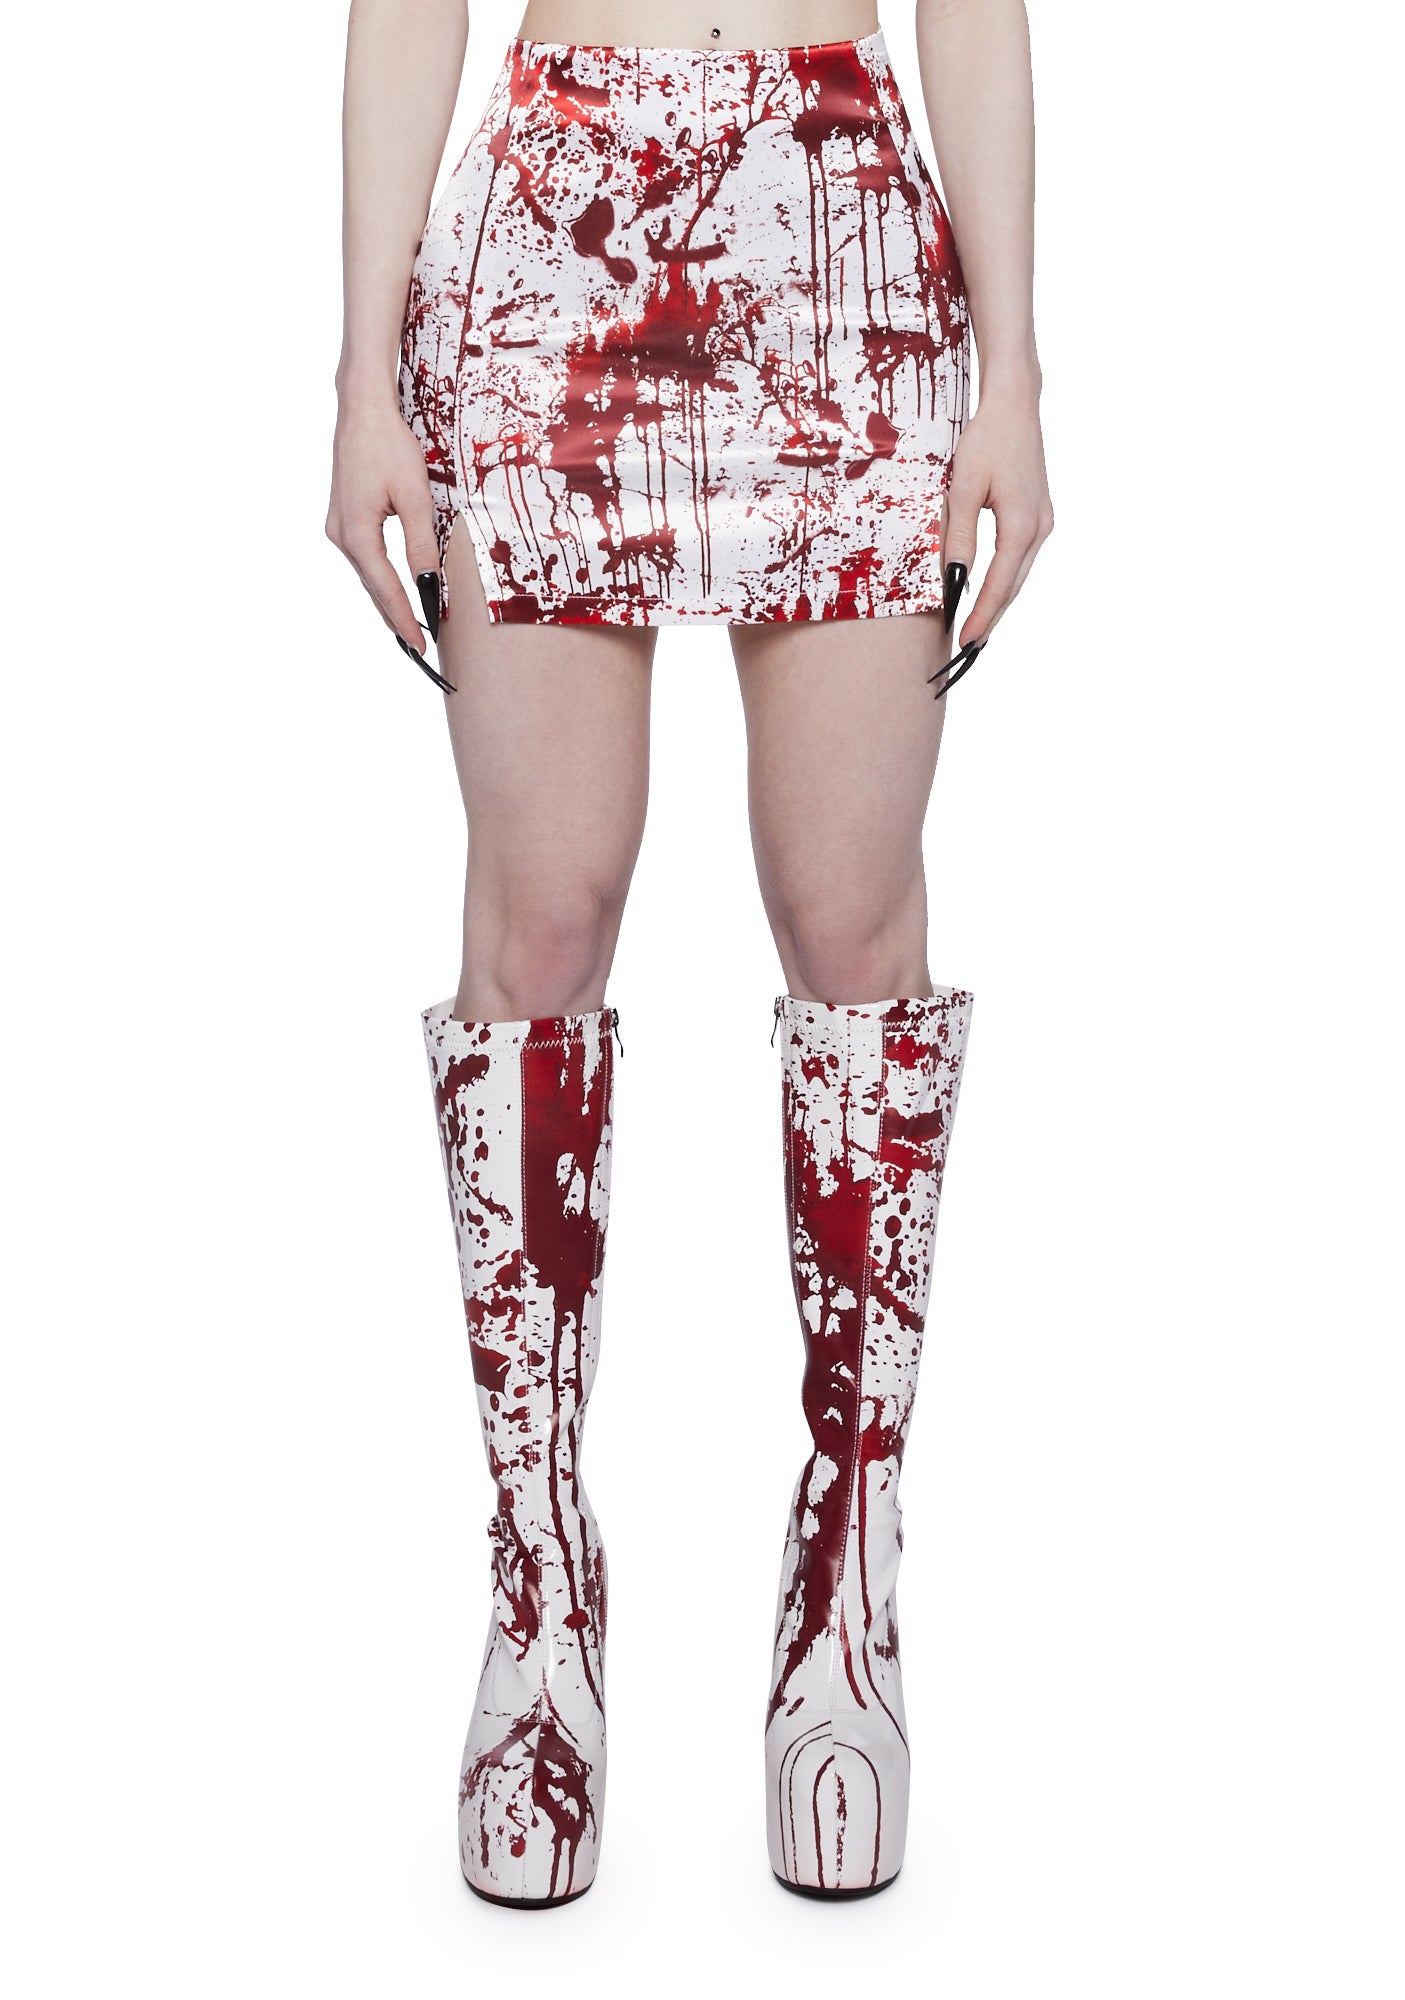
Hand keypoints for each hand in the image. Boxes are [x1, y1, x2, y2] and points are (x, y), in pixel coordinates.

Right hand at [326, 390, 449, 683]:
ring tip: (410, 627)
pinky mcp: (342, 518)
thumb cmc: (390, 446)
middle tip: (419, 649)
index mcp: (357, 533)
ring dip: (388, 600)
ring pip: (368, 575)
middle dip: (396, 618)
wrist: (362, 410)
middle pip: (373, 588)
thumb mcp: (415, 497)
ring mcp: (337, 527)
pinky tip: (393, 591)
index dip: (405, 619)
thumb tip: (429, 582)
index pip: (385, 589)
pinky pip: (364, 558)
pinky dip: (380, 578)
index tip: (421, 646)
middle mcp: (340, 535)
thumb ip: (421, 544)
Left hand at [940, 381, 1053, 650]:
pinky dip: (1005, 579)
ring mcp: (1044, 522)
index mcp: (1021, 526)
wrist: (1015, 405)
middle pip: (1013, 587)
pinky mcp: (1040, 515)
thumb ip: (959, 537)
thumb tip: (953, 578)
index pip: (998, 585)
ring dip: (998, 602)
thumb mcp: (962, 490)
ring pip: (1018, 574)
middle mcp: (1040, 529)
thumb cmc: (986, 440)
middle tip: (969, 648)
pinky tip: (991, 592)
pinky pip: (1021, 558)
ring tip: (978, 628)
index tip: (966, 642)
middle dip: (991, 618)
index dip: (981, 616)